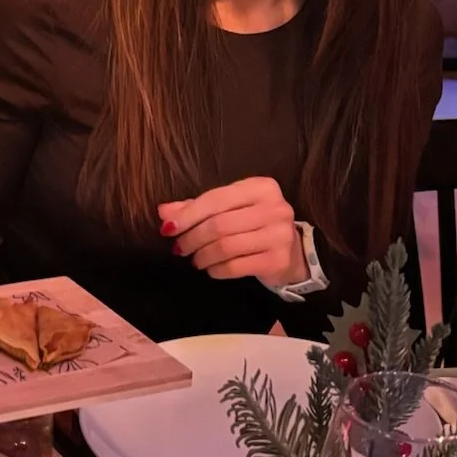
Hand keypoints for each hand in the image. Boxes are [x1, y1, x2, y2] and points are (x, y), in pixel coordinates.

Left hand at [159, 177, 307, 286]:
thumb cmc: (255, 225)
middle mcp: (275, 207)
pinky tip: (211, 269)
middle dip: (192, 238)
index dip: (188, 215)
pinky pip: (236, 267)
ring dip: (203, 256)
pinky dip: (217, 270)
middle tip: (179, 248)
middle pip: (219, 224)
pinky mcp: (277, 260)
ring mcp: (279, 234)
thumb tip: (164, 212)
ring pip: (226, 247)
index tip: (168, 228)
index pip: (215, 199)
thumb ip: (198, 207)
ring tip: (195, 260)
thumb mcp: (231, 210)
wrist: (293, 253)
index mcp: (261, 187)